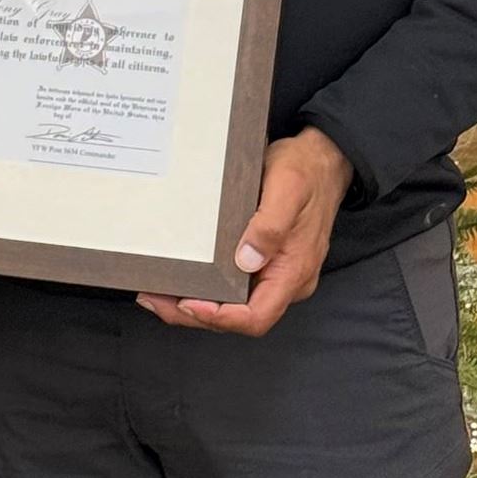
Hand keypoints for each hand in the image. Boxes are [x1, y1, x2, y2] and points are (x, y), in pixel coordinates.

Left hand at [136, 126, 353, 338]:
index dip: (220, 317)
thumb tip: (248, 259)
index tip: (187, 303)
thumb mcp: (287, 188)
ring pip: (232, 307)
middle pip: (238, 318)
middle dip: (194, 315)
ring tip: (157, 294)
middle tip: (155, 300)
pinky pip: (232, 288)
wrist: (321, 159)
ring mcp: (274, 274)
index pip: (256, 317)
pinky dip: (204, 289)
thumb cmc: (306, 171)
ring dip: (193, 306)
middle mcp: (285, 281)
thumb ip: (270, 226)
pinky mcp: (263, 263)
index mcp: (294, 272)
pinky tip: (180, 280)